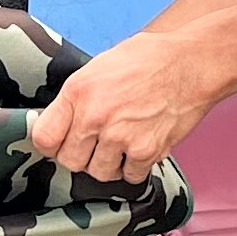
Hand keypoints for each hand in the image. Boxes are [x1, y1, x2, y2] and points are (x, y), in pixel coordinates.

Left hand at [29, 30, 221, 184]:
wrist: (192, 64)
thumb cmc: (150, 59)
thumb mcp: (99, 67)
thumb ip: (77, 98)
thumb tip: (60, 122)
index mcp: (78, 92)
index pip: (43, 137)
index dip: (51, 144)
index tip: (59, 143)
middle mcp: (95, 116)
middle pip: (70, 161)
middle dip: (81, 156)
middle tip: (97, 143)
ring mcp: (120, 137)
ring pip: (98, 173)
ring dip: (109, 164)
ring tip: (122, 143)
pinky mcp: (146, 151)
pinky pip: (129, 176)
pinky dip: (135, 167)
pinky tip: (140, 146)